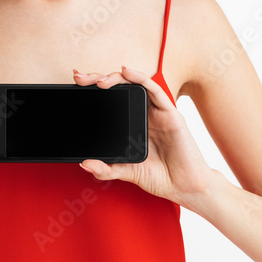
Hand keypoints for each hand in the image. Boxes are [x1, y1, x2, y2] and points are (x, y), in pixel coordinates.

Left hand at [73, 65, 212, 207]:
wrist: (186, 188)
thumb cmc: (160, 177)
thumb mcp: (127, 172)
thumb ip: (106, 169)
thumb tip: (84, 163)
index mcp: (132, 124)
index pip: (111, 100)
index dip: (94, 89)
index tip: (75, 84)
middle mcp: (143, 114)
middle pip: (119, 88)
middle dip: (97, 79)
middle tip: (79, 79)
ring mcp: (157, 112)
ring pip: (135, 84)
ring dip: (115, 77)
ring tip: (98, 81)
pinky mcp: (171, 114)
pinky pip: (155, 90)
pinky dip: (140, 78)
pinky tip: (127, 72)